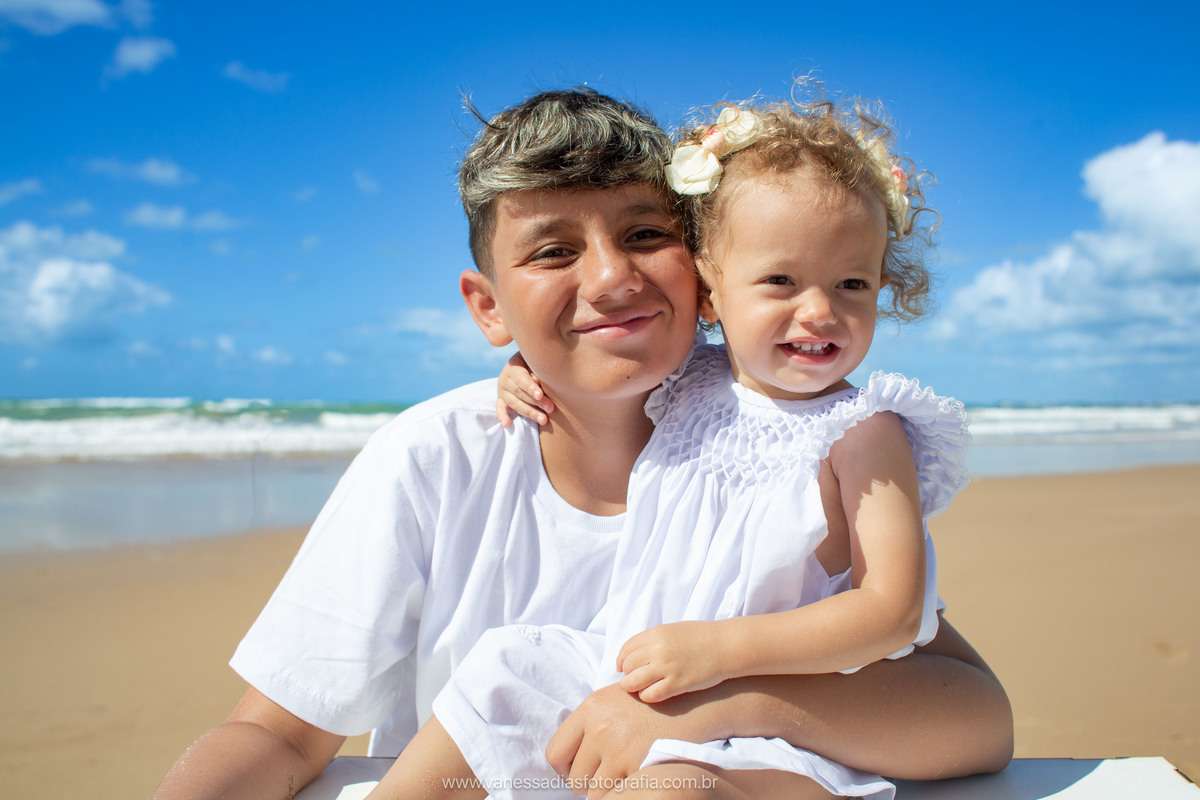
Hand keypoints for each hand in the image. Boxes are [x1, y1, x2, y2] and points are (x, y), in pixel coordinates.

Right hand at [496, 352, 553, 426]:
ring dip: (530, 412)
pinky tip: (507, 424)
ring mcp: (502, 390)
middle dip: (536, 402)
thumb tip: (537, 381)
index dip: (530, 387)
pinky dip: (502, 416)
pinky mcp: (501, 400)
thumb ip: (536, 370)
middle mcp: (505, 378)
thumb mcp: (536, 362)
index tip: (540, 394)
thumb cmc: (536, 362)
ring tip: (544, 420)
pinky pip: (500, 409)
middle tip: (551, 408)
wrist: (526, 364)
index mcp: (514, 366)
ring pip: (514, 403)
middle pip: (519, 393)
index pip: (521, 378)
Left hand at [546, 683, 680, 798]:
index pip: (555, 752)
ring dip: (605, 792)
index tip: (576, 772)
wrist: (694, 705)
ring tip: (620, 778)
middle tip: (603, 778)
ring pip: (594, 792)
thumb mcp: (615, 700)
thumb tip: (566, 757)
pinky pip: (617, 796)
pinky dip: (624, 793)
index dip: (564, 769)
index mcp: (590, 708)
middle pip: (574, 778)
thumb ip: (590, 723)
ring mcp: (619, 748)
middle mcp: (600, 727)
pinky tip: (634, 779)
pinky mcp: (638, 765)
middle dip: (586, 784)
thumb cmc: (653, 705)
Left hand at [617, 621, 727, 702]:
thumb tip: (635, 655)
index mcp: (656, 633)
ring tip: (638, 689)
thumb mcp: (673, 630)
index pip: (626, 649)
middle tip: (633, 679)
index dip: (622, 660)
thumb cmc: (702, 637)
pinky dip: (647, 696)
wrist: (726, 645)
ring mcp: (666, 667)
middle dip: (628, 674)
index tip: (623, 667)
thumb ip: (653, 641)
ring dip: (632, 687)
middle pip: (628, 666)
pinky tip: (654, 694)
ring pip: (633, 682)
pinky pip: (650, 695)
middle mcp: (658, 649)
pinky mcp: (677, 684)